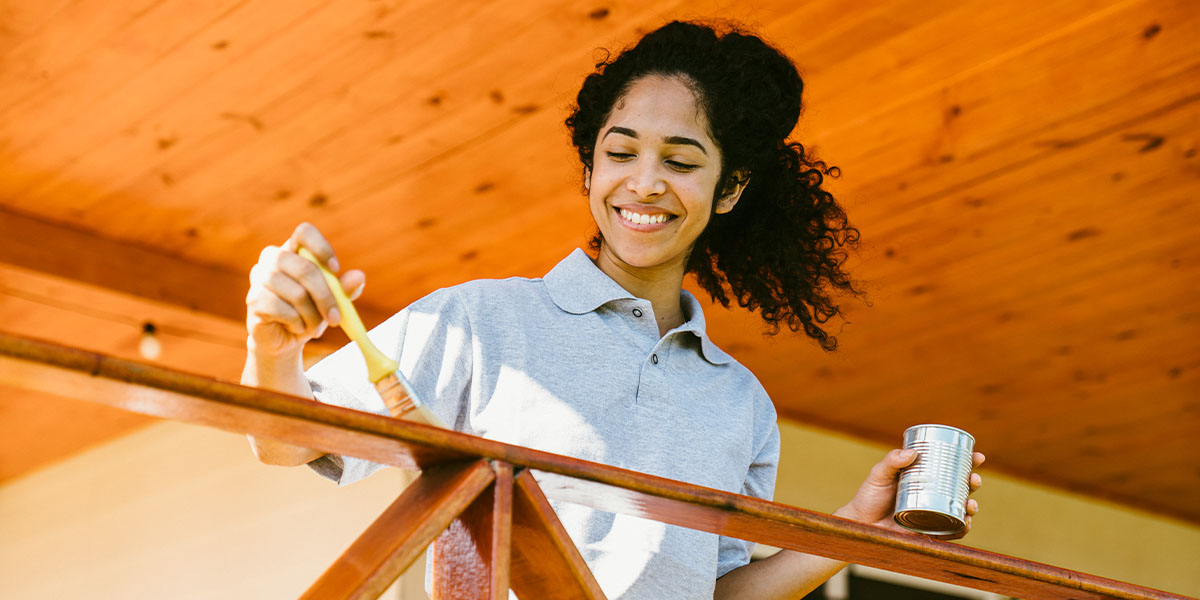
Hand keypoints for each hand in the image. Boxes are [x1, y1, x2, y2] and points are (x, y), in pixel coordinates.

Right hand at [245, 222, 364, 356]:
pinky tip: (296, 328)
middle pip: (305, 268)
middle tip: (336, 318)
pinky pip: (282, 310)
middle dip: (325, 296)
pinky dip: (297, 323)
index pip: (304, 232)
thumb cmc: (309, 312)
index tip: (335, 270)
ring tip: (315, 326)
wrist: (284, 339)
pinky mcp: (253, 299)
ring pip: (296, 293)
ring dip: (312, 315)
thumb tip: (359, 276)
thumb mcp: (332, 301)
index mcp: (293, 250)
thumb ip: (345, 288)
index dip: (321, 247)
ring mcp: (259, 277)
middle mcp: (272, 257)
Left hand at [835, 448, 984, 540]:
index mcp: (923, 477)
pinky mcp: (929, 531)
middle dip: (973, 482)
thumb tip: (911, 452)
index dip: (967, 462)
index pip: (949, 467)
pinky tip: (966, 522)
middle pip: (961, 486)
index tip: (977, 457)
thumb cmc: (869, 496)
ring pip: (960, 508)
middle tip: (974, 479)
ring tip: (971, 504)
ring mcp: (932, 512)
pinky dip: (962, 528)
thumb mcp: (879, 474)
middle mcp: (931, 494)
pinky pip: (951, 531)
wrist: (861, 523)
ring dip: (972, 505)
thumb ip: (891, 461)